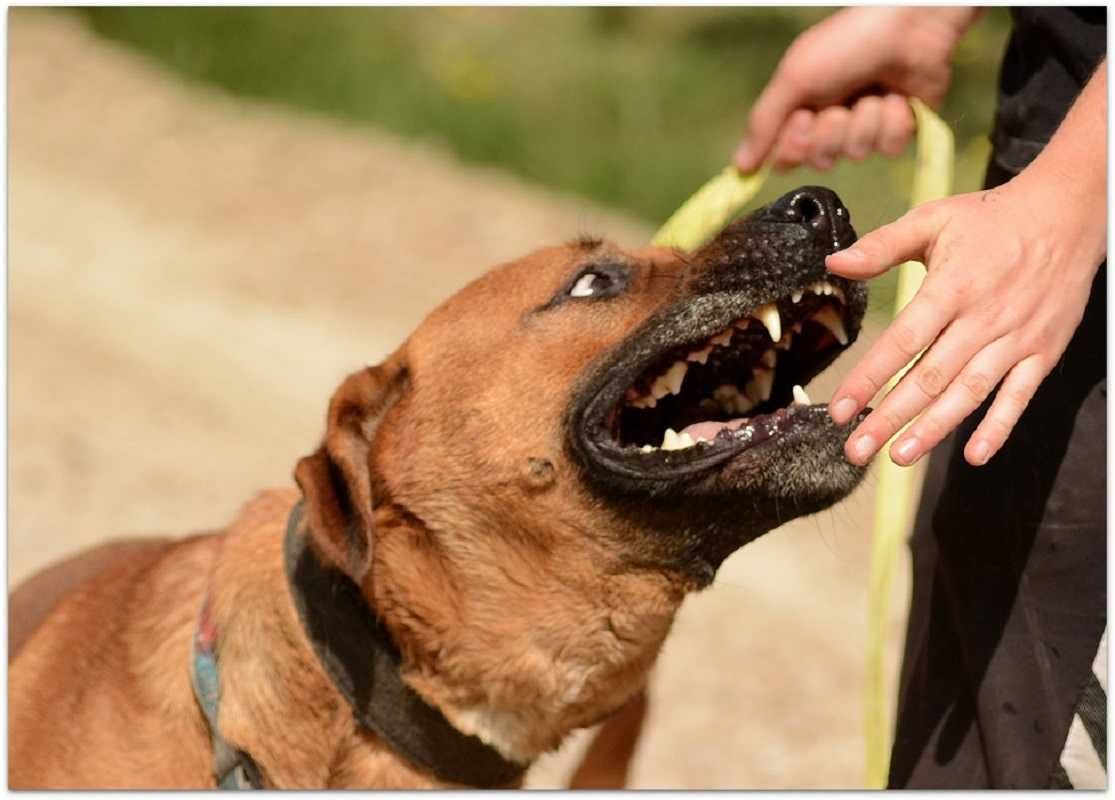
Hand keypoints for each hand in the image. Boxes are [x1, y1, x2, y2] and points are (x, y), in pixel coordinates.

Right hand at [733, 7, 977, 172]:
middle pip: (821, 160)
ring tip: (874, 91)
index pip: (787, 156)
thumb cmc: (846, 42)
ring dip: (865, 121)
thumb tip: (738, 168)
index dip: (796, 146)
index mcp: (801, 110)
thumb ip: (764, 123)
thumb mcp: (794, 78)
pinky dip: (893, 121)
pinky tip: (898, 96)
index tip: (804, 117)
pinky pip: (889, 148)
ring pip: (857, 153)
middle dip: (832, 132)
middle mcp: (830, 123)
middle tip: (841, 103)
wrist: (908, 25)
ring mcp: (865, 127)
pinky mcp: (898, 129)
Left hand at [825, 170, 1105, 467]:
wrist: (1070, 213)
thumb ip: (882, 245)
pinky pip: (1020, 396)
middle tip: (856, 449)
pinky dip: (999, 427)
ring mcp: (1016, 338)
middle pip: (930, 378)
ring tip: (899, 456)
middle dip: (890, 417)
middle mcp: (984, 318)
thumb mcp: (934, 219)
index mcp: (951, 287)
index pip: (902, 341)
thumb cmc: (993, 219)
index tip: (840, 409)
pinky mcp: (1043, 352)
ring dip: (933, 429)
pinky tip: (974, 455)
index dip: (869, 378)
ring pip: (969, 393)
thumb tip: (835, 264)